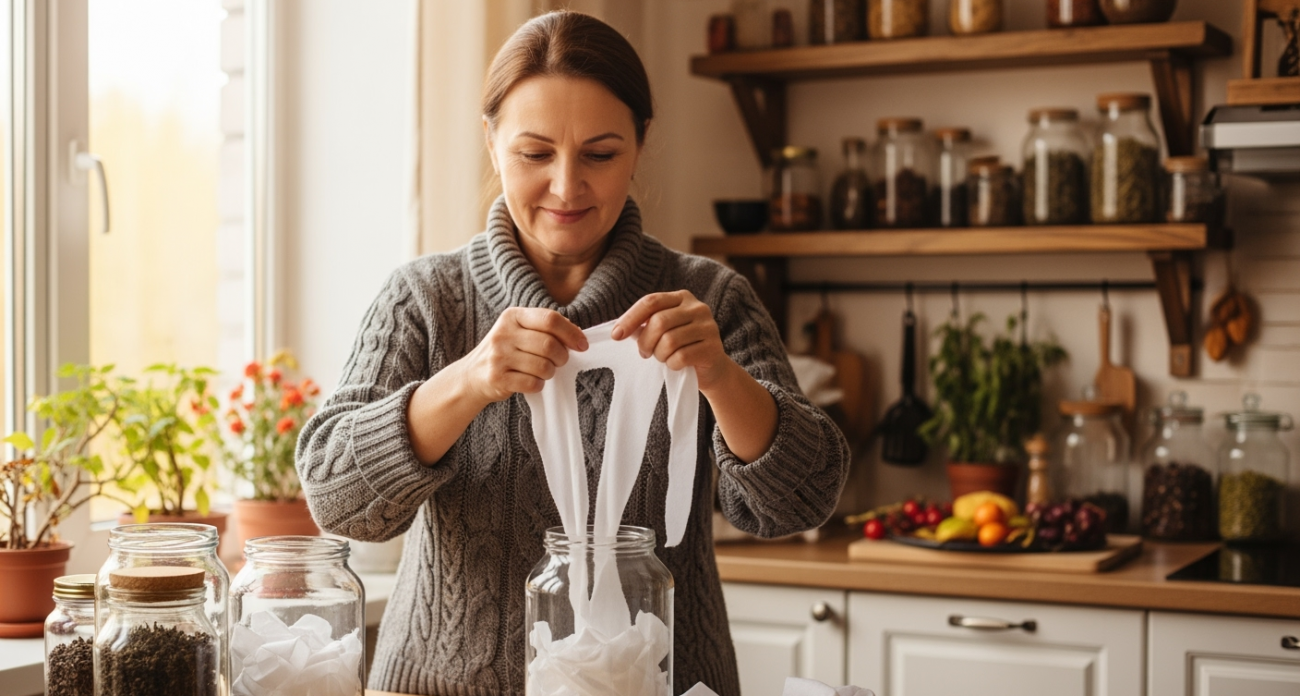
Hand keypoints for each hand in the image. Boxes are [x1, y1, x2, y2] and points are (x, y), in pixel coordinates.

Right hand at [459, 308, 587, 404]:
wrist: (472, 375)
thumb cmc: (504, 351)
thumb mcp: (518, 331)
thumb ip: (544, 328)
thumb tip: (577, 333)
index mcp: (512, 316)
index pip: (550, 319)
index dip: (571, 332)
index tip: (582, 345)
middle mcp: (503, 333)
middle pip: (549, 344)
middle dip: (562, 356)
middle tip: (560, 361)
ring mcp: (498, 356)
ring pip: (543, 366)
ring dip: (550, 372)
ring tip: (543, 371)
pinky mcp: (497, 378)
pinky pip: (533, 383)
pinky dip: (538, 385)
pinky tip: (531, 381)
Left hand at [612, 291, 731, 391]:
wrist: (712, 369)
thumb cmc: (681, 347)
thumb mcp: (663, 331)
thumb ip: (646, 325)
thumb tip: (620, 330)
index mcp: (682, 298)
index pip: (651, 301)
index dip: (630, 318)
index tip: (616, 335)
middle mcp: (697, 308)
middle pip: (659, 322)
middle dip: (645, 342)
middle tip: (644, 353)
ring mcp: (708, 327)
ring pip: (669, 341)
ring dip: (659, 355)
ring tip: (663, 359)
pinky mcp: (712, 347)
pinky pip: (681, 357)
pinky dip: (672, 364)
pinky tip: (675, 365)